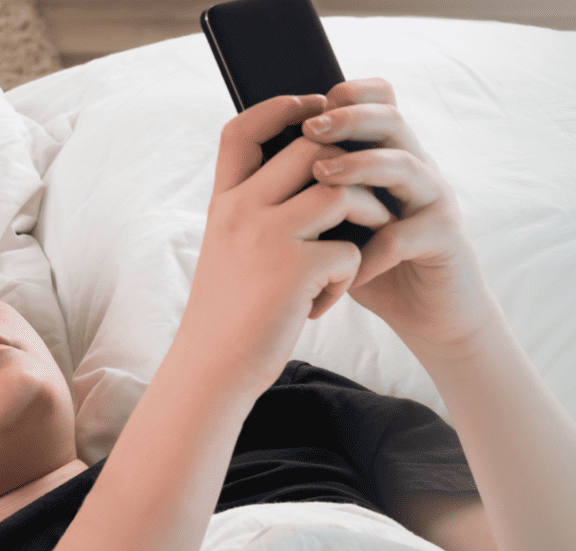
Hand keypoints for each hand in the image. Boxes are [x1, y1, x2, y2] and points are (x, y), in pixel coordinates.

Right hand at [180, 94, 391, 383]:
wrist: (213, 365)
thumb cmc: (227, 309)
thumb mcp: (227, 248)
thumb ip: (254, 210)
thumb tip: (308, 174)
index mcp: (223, 203)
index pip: (241, 130)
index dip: (279, 108)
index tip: (312, 106)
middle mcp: (241, 210)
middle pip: (309, 148)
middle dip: (348, 164)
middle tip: (362, 192)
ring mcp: (268, 237)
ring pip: (340, 191)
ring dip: (363, 216)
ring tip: (357, 246)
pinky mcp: (296, 270)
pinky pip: (350, 249)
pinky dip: (349, 274)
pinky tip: (325, 299)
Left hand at [302, 78, 493, 351]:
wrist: (423, 311)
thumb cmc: (369, 261)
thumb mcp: (333, 221)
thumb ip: (310, 192)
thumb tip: (252, 165)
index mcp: (385, 155)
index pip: (376, 100)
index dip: (345, 93)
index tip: (302, 107)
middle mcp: (413, 168)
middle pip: (390, 119)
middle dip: (347, 118)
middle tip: (308, 129)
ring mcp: (432, 200)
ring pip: (404, 166)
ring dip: (360, 168)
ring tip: (321, 177)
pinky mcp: (444, 238)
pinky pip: (405, 235)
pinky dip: (369, 252)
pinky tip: (342, 268)